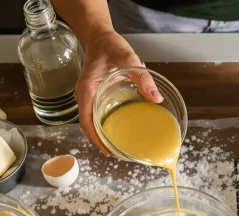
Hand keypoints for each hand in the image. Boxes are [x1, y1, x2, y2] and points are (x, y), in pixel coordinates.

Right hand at [74, 30, 162, 154]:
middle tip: (115, 154)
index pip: (86, 120)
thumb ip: (143, 78)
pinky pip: (91, 115)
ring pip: (87, 121)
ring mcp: (85, 96)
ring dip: (98, 135)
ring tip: (114, 147)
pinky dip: (99, 126)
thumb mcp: (130, 60)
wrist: (100, 37)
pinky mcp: (90, 96)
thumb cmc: (111, 47)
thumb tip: (156, 98)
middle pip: (86, 125)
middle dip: (98, 141)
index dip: (95, 138)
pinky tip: (112, 131)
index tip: (107, 150)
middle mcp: (83, 95)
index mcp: (87, 89)